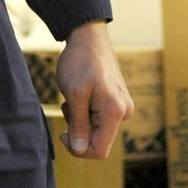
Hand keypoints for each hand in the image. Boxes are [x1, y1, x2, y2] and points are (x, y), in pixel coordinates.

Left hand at [56, 22, 133, 158]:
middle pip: (98, 140)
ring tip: (75, 95)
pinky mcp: (116, 101)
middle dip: (78, 128)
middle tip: (70, 104)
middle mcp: (124, 112)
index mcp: (115, 112)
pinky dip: (85, 110)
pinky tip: (82, 93)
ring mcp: (121, 106)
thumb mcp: (74, 94)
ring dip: (80, 118)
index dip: (78, 148)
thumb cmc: (79, 61)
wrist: (88, 36)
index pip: (99, 150)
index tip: (63, 133)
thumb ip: (78, 125)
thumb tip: (80, 149)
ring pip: (96, 128)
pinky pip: (99, 117)